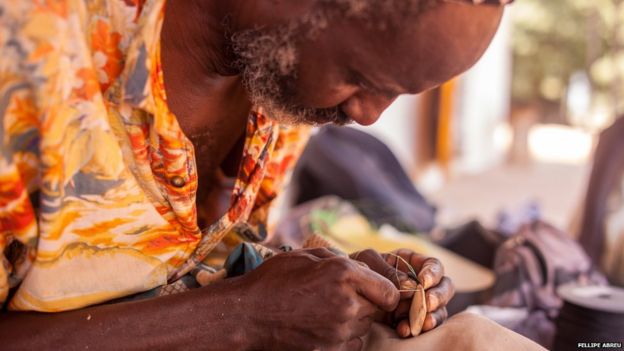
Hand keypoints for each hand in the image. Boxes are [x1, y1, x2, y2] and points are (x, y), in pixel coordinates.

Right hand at [240, 248, 399, 350]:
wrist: (247, 314)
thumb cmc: (273, 280)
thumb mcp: (307, 256)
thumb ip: (340, 260)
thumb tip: (362, 269)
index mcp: (343, 274)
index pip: (390, 292)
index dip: (383, 290)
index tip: (373, 290)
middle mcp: (347, 304)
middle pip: (376, 310)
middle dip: (364, 302)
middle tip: (339, 297)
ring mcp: (338, 331)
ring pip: (364, 327)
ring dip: (353, 320)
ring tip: (325, 311)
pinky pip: (352, 344)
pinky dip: (344, 337)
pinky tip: (322, 326)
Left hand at [350, 249, 453, 336]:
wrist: (339, 290)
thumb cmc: (354, 269)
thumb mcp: (367, 262)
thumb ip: (389, 271)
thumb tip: (412, 286)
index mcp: (412, 263)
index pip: (434, 266)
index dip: (434, 274)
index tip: (424, 282)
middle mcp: (419, 283)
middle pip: (444, 288)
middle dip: (438, 297)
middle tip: (427, 304)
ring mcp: (417, 303)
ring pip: (438, 310)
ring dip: (431, 317)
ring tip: (419, 324)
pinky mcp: (410, 320)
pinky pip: (422, 326)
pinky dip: (416, 329)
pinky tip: (405, 331)